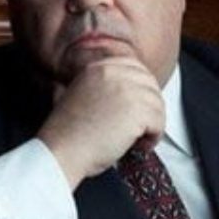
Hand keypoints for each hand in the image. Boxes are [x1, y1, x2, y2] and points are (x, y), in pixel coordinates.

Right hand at [36, 56, 164, 189]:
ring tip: (132, 139)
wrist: (60, 151)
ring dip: (150, 125)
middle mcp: (113, 72)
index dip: (140, 89)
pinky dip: (151, 138)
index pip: (135, 67)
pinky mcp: (137, 110)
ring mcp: (126, 89)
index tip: (137, 107)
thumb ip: (105, 86)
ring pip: (157, 105)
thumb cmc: (68, 133)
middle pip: (150, 85)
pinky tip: (134, 145)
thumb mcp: (82, 95)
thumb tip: (134, 91)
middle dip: (147, 108)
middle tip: (135, 127)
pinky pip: (159, 123)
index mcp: (98, 67)